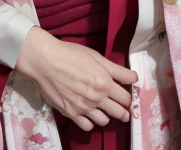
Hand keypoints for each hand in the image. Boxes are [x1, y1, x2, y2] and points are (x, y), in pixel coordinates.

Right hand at [16, 26, 137, 130]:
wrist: (45, 61)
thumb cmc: (71, 54)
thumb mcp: (96, 57)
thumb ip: (117, 70)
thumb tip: (135, 78)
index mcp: (104, 83)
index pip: (126, 98)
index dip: (130, 98)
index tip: (128, 96)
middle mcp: (96, 99)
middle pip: (119, 113)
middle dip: (123, 111)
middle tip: (122, 108)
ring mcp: (83, 109)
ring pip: (104, 121)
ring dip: (107, 115)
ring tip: (103, 107)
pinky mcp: (70, 114)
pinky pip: (87, 126)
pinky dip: (91, 121)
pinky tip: (89, 113)